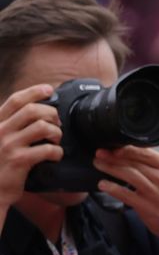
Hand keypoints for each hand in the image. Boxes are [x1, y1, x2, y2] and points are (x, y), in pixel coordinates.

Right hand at [0, 84, 62, 207]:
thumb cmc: (0, 165)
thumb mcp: (0, 140)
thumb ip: (13, 126)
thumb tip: (38, 112)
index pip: (15, 100)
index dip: (34, 91)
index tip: (49, 89)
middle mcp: (0, 131)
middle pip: (32, 110)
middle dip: (51, 114)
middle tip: (57, 124)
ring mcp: (8, 145)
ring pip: (42, 126)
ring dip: (56, 133)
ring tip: (55, 141)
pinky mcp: (19, 160)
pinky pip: (47, 149)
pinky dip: (57, 152)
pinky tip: (55, 156)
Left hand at [92, 146, 158, 247]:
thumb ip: (153, 165)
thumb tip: (128, 153)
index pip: (145, 152)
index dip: (125, 148)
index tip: (111, 145)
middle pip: (134, 163)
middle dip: (113, 157)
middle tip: (99, 153)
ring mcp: (155, 192)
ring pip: (129, 175)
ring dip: (110, 168)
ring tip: (98, 164)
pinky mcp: (147, 206)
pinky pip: (126, 194)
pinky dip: (112, 188)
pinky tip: (103, 184)